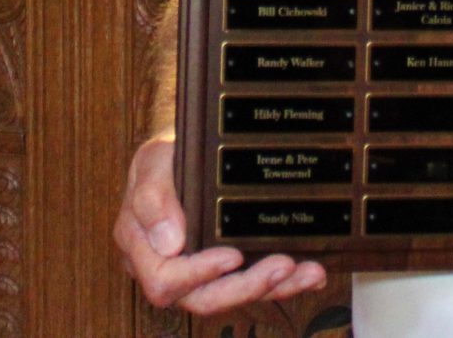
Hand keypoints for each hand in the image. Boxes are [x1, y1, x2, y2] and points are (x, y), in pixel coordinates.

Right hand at [112, 135, 327, 313]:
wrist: (182, 154)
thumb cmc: (162, 162)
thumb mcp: (151, 164)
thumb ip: (152, 198)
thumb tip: (170, 242)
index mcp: (142, 251)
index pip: (165, 281)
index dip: (199, 274)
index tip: (232, 256)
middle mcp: (171, 271)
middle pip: (204, 298)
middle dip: (246, 287)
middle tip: (282, 266)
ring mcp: (200, 274)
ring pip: (234, 295)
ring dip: (273, 287)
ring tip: (306, 272)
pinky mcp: (227, 270)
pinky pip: (252, 283)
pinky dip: (283, 282)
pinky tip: (309, 273)